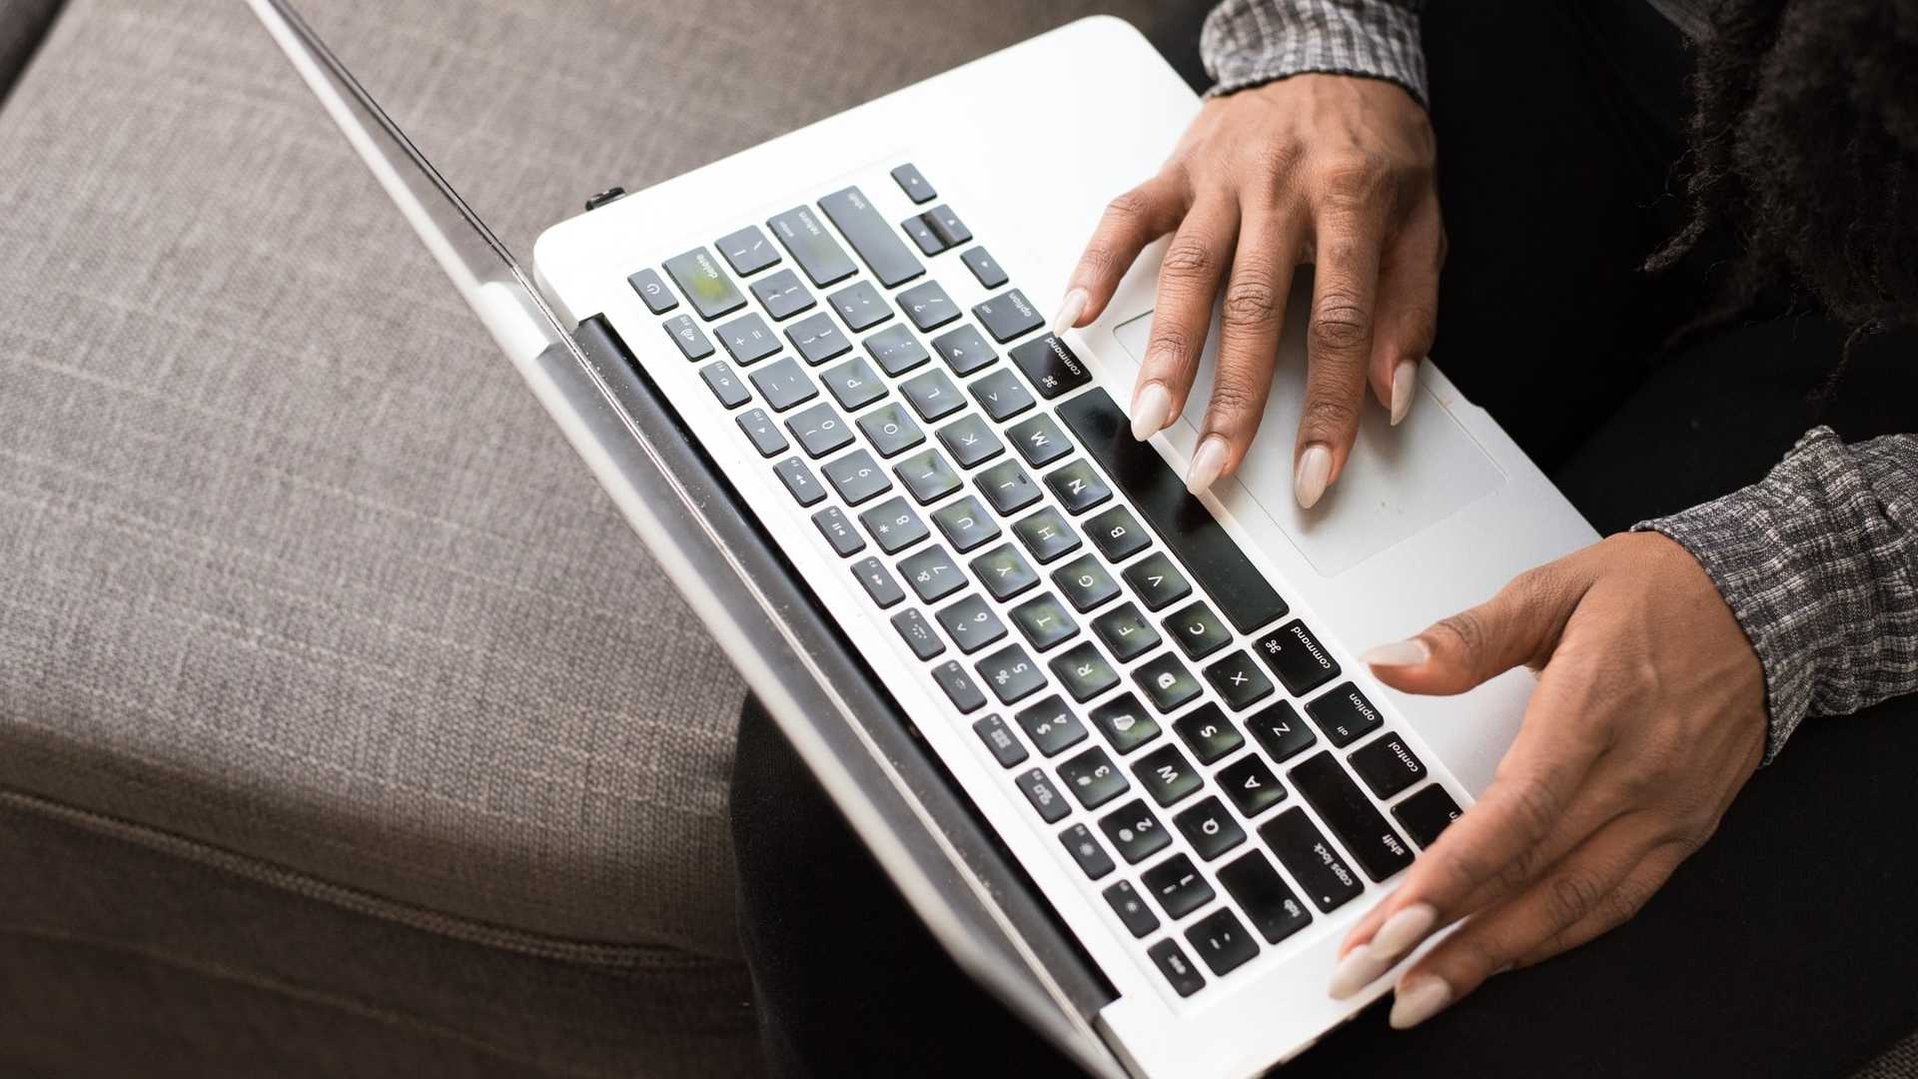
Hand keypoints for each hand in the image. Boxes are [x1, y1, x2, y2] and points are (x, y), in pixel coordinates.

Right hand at [1053, 74, 1440, 505]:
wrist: (1330, 50)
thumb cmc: (1377, 140)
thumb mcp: (1423, 214)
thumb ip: (1411, 305)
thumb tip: (1392, 393)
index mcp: (1350, 201)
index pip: (1340, 321)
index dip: (1330, 406)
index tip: (1314, 474)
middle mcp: (1279, 190)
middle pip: (1253, 307)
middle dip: (1232, 397)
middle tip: (1212, 466)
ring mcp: (1220, 180)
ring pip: (1187, 272)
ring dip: (1165, 352)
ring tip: (1149, 418)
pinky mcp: (1177, 171)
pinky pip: (1127, 217)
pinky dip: (1095, 266)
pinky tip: (1071, 317)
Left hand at [1329, 533, 1765, 1026]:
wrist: (1767, 601)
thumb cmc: (1654, 592)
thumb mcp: (1551, 589)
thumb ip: (1466, 637)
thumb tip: (1390, 661)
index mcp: (1593, 711)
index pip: (1512, 817)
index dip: (1449, 878)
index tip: (1392, 923)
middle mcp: (1635, 774)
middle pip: (1532, 877)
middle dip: (1448, 938)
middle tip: (1373, 978)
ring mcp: (1666, 811)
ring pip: (1575, 906)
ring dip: (1495, 957)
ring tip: (1424, 993)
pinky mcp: (1686, 830)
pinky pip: (1617, 901)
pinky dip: (1557, 938)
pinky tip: (1503, 959)